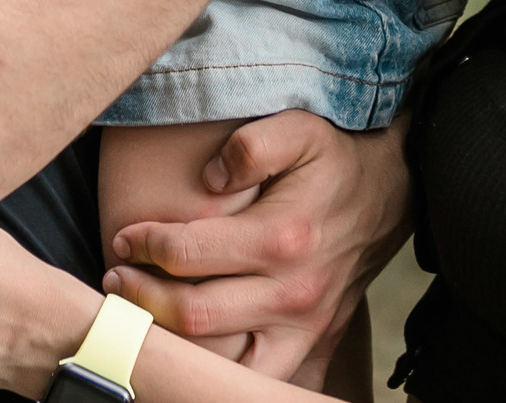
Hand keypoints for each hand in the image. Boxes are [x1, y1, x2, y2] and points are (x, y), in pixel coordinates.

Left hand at [104, 112, 411, 380]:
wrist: (389, 190)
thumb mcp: (299, 128)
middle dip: (141, 297)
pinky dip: (218, 370)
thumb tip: (209, 177)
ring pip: (220, 356)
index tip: (124, 236)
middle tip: (116, 279)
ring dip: (170, 339)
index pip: (187, 253)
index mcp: (282, 237)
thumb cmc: (333, 159)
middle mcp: (293, 292)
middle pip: (193, 314)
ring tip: (141, 313)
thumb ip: (251, 145)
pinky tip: (190, 347)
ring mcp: (304, 326)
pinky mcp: (312, 344)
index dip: (144, 246)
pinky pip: (257, 377)